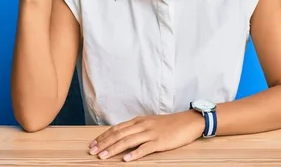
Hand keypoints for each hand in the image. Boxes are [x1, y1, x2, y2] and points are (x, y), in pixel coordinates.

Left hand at [88, 111, 204, 161]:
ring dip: (114, 149)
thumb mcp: (150, 123)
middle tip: (92, 152)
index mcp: (138, 121)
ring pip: (128, 141)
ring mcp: (151, 133)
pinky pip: (145, 148)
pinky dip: (134, 154)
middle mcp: (142, 126)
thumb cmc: (169, 124)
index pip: (116, 128)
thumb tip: (121, 136)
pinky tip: (126, 159)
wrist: (188, 121)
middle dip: (104, 143)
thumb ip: (136, 129)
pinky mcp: (160, 142)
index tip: (93, 144)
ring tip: (103, 157)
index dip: (103, 136)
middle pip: (119, 134)